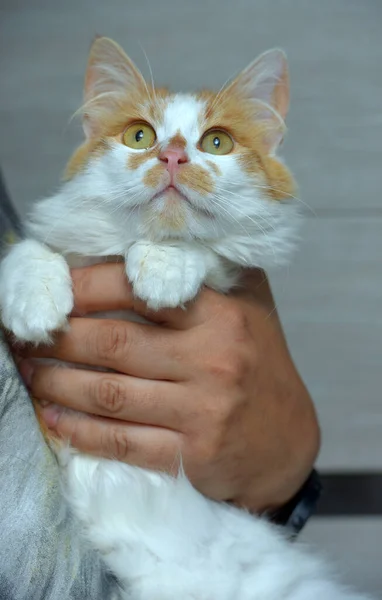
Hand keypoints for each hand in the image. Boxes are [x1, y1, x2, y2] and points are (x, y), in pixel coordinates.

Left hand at [16, 263, 319, 511]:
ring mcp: (201, 412)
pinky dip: (79, 430)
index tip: (52, 291)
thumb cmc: (259, 363)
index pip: (138, 289)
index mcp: (221, 314)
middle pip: (113, 343)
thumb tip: (136, 244)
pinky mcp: (191, 457)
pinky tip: (53, 417)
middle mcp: (212, 360)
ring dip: (56, 382)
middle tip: (25, 333)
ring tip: (29, 371)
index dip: (84, 288)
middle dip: (58, 337)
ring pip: (109, 394)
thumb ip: (206, 272)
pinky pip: (121, 442)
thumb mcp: (249, 305)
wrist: (287, 440)